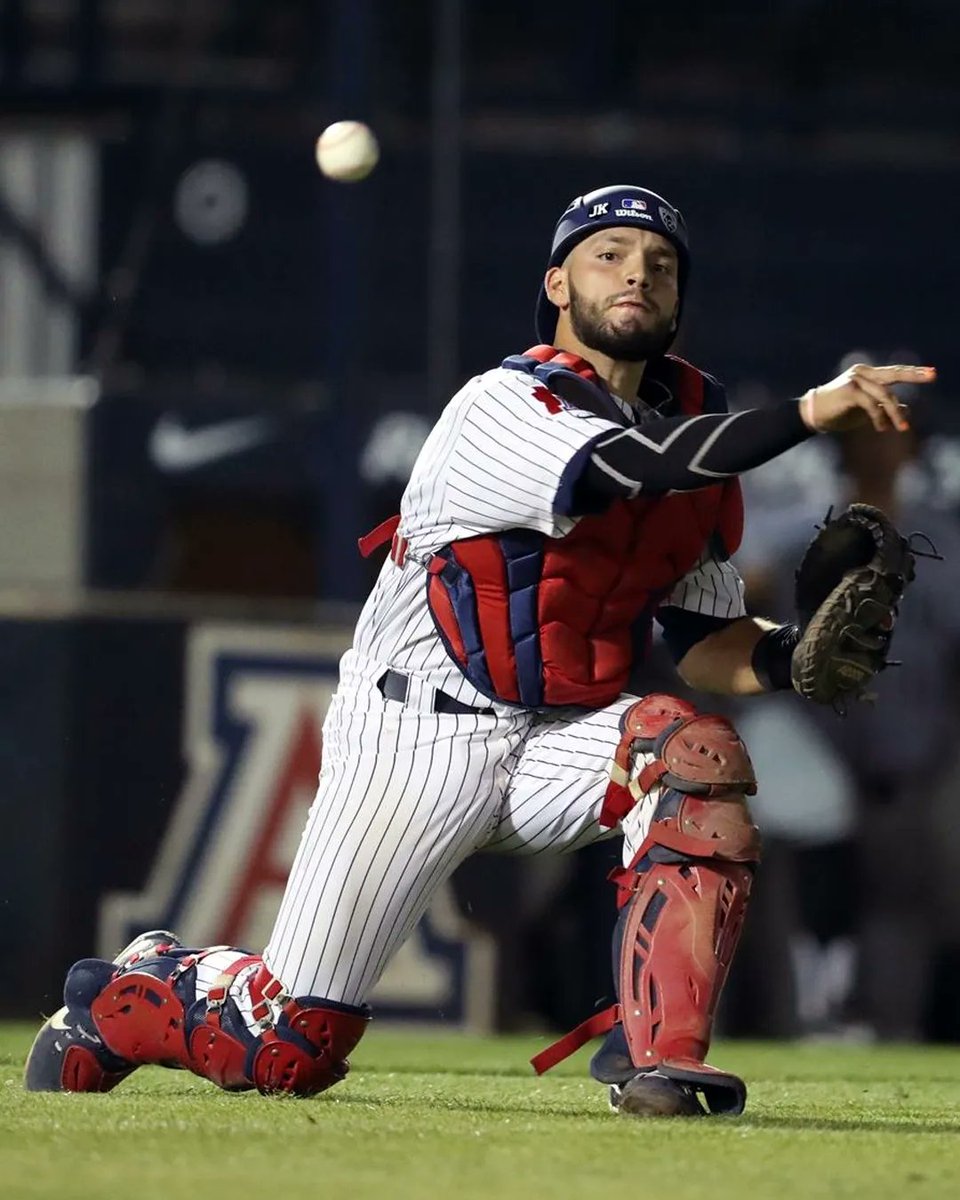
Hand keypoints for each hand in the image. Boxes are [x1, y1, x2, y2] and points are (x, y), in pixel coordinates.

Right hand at [799, 363, 935, 433]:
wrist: (813, 415)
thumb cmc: (839, 413)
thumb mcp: (867, 411)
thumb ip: (885, 407)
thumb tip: (907, 409)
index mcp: (867, 374)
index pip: (894, 372)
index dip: (913, 372)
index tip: (931, 373)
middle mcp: (863, 373)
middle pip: (894, 373)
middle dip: (915, 375)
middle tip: (933, 376)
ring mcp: (856, 379)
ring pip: (884, 395)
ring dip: (895, 414)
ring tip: (902, 428)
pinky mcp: (850, 390)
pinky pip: (872, 404)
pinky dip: (879, 417)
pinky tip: (881, 427)